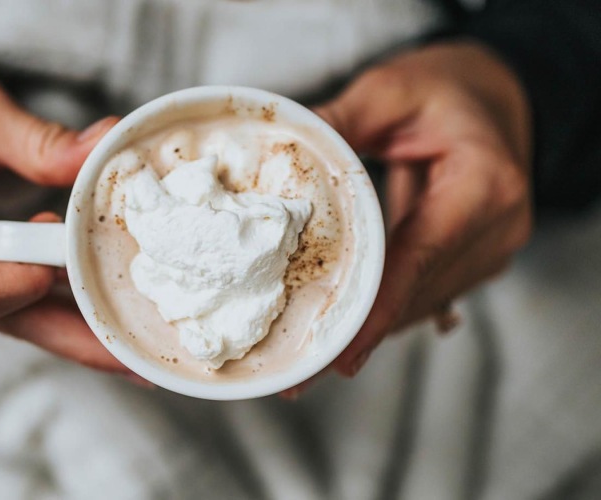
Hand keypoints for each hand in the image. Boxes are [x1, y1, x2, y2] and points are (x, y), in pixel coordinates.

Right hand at [0, 43, 130, 375]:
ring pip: (12, 316)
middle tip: (137, 352)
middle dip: (75, 336)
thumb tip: (105, 150)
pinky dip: (56, 297)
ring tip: (135, 335)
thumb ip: (35, 140)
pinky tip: (102, 303)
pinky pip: (11, 295)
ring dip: (73, 324)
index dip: (27, 283)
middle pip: (2, 320)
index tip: (71, 249)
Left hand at [284, 41, 532, 396]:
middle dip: (359, 333)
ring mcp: (489, 251)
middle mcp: (497, 229)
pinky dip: (382, 310)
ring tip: (311, 362)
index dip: (377, 308)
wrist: (493, 96)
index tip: (340, 352)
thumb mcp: (391, 89)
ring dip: (368, 330)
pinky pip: (422, 295)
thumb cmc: (447, 89)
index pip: (421, 258)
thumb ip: (340, 122)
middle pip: (417, 294)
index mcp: (484, 185)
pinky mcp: (470, 260)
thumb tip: (278, 154)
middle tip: (301, 373)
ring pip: (419, 304)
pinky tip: (344, 332)